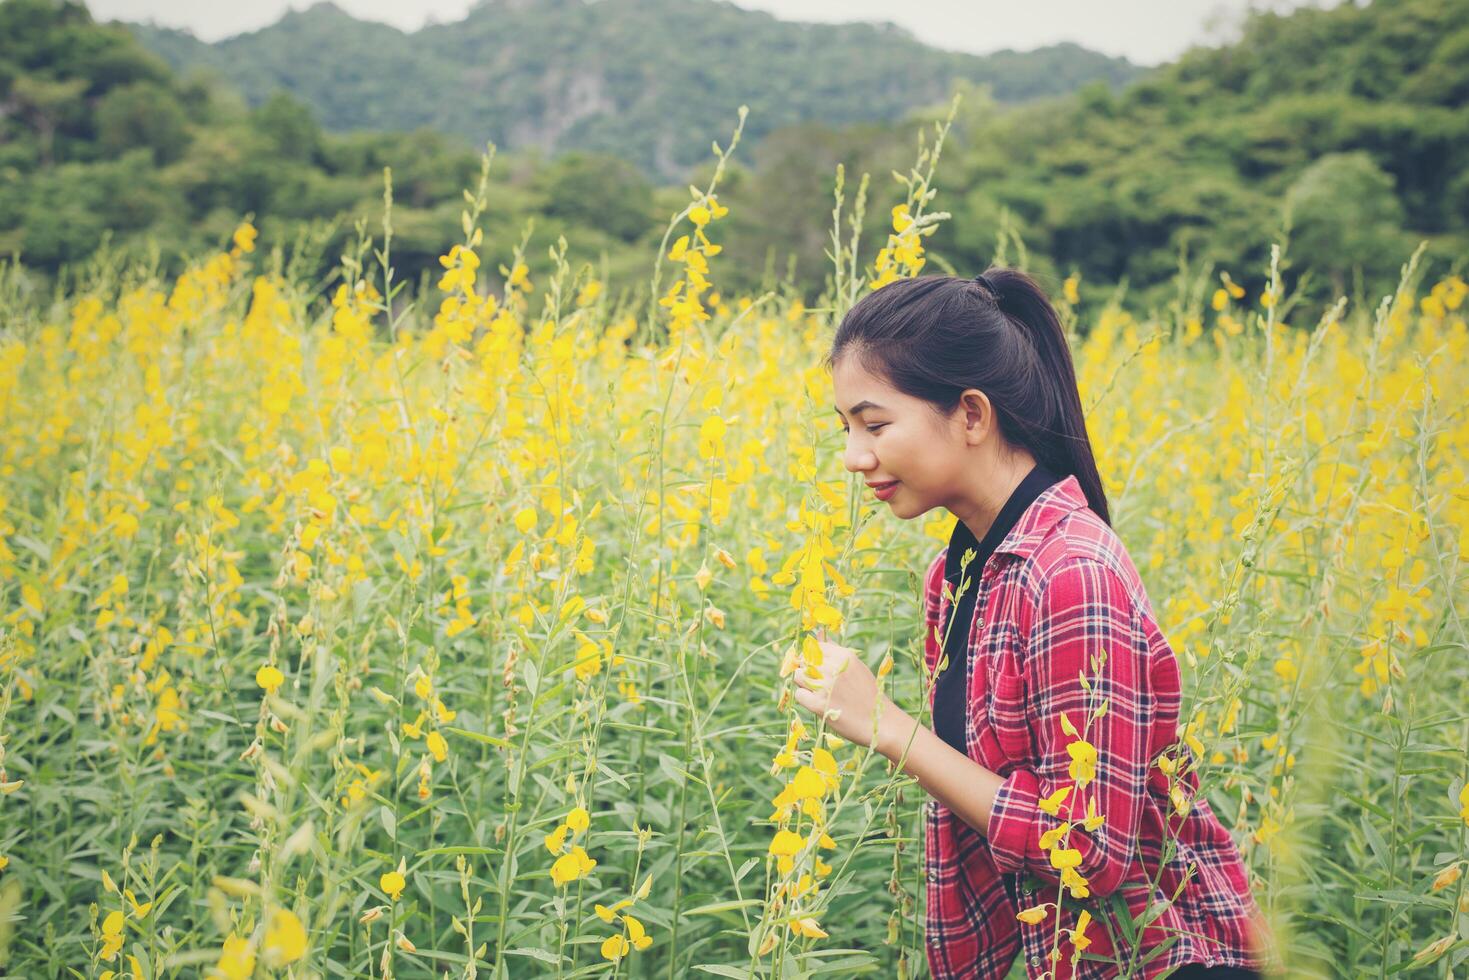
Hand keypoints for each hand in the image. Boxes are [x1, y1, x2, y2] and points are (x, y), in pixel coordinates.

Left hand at [791, 628, 887, 748]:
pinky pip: (799, 694)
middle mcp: (834, 668)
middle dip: (808, 672)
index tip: (821, 669)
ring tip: (821, 693)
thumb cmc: (868, 693)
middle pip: (804, 661)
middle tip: (823, 685)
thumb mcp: (855, 666)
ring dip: (805, 684)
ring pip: (798, 676)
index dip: (814, 658)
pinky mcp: (819, 705)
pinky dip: (805, 699)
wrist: (881, 723)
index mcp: (844, 656)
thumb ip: (834, 649)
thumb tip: (818, 632)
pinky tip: (819, 703)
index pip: (814, 647)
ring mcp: (826, 686)